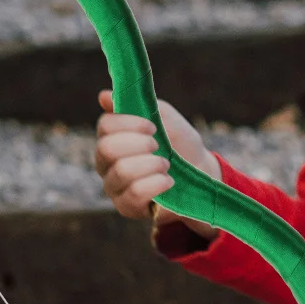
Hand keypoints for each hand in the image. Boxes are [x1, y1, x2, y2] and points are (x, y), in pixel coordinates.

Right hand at [95, 90, 221, 237]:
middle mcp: (106, 162)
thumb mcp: (164, 117)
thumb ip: (138, 105)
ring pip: (121, 172)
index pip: (105, 126)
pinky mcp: (126, 207)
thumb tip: (103, 96)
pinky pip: (133, 195)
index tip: (153, 127)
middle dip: (138, 144)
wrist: (201, 172)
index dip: (129, 123)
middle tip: (159, 145)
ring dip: (151, 164)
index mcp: (112, 136)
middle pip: (106, 149)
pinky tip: (168, 181)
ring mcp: (114, 186)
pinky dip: (155, 184)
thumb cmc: (179, 142)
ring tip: (167, 164)